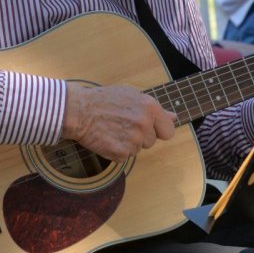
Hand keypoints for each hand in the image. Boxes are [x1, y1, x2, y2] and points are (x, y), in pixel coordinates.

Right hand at [62, 83, 176, 161]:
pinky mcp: (121, 153)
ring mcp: (133, 140)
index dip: (158, 131)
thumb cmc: (104, 100)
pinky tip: (107, 138)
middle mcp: (144, 124)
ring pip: (137, 149)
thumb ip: (155, 109)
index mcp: (150, 107)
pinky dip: (116, 151)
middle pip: (151, 141)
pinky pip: (125, 157)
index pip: (168, 131)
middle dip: (140, 136)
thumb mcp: (132, 96)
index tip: (149, 129)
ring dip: (127, 143)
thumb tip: (174, 117)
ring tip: (113, 129)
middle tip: (123, 125)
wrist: (79, 111)